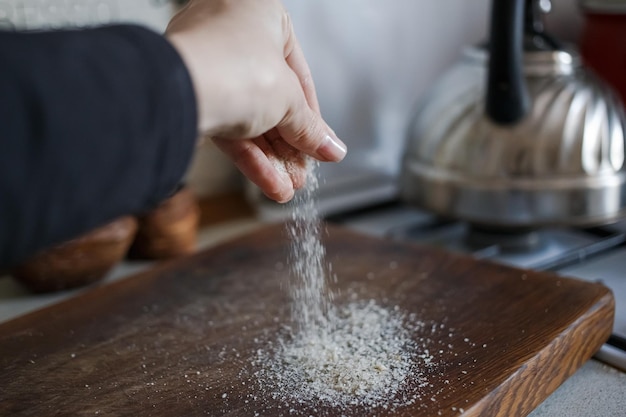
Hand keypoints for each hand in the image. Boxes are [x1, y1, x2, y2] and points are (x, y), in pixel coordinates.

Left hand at [166, 0, 346, 202]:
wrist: (176, 90)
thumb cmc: (231, 68)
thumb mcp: (289, 101)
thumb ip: (310, 127)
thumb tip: (329, 147)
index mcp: (261, 14)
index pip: (298, 73)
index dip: (312, 116)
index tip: (321, 144)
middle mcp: (231, 33)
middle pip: (271, 99)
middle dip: (289, 144)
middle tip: (303, 168)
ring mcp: (207, 64)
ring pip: (247, 117)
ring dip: (271, 157)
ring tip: (288, 184)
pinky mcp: (191, 96)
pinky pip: (227, 127)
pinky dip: (249, 157)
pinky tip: (270, 182)